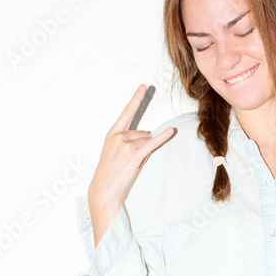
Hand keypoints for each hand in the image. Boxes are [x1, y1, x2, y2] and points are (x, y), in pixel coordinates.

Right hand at [87, 84, 176, 227]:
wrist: (103, 189)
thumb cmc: (110, 173)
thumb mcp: (113, 152)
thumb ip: (127, 141)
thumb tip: (145, 137)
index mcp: (112, 134)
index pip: (126, 112)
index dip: (136, 99)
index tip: (143, 86)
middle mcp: (118, 136)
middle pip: (142, 133)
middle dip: (141, 147)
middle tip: (128, 162)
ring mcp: (126, 145)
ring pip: (146, 142)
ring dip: (144, 154)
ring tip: (130, 165)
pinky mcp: (134, 155)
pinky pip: (152, 143)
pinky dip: (163, 137)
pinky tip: (171, 130)